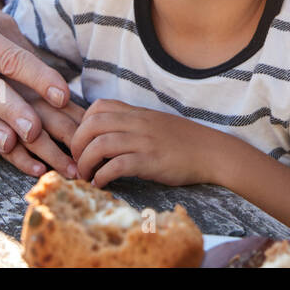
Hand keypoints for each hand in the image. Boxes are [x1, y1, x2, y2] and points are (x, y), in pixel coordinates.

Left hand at [71, 99, 223, 188]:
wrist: (212, 152)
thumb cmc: (184, 142)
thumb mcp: (155, 124)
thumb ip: (133, 125)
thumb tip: (107, 135)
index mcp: (138, 113)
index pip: (98, 106)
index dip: (82, 124)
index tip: (82, 144)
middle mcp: (138, 123)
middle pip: (92, 124)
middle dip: (76, 145)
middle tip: (77, 162)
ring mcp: (145, 141)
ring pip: (100, 144)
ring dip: (85, 163)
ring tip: (85, 176)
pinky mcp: (151, 161)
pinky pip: (117, 165)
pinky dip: (102, 176)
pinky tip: (101, 184)